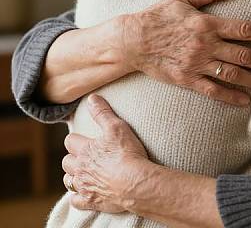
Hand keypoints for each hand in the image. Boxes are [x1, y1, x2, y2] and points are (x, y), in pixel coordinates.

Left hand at [62, 94, 150, 212]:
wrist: (135, 182)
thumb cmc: (127, 153)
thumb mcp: (116, 127)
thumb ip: (102, 113)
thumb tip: (91, 98)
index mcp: (85, 150)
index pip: (70, 141)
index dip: (77, 139)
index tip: (84, 138)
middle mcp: (80, 169)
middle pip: (67, 162)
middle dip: (73, 158)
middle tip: (85, 156)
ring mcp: (84, 186)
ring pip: (69, 181)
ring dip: (74, 176)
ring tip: (84, 173)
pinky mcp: (90, 201)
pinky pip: (75, 201)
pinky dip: (78, 197)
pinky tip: (85, 193)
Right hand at [120, 0, 250, 105]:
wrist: (132, 40)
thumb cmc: (159, 15)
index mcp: (208, 23)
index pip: (246, 29)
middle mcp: (206, 45)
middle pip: (245, 56)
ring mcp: (196, 64)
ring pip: (233, 75)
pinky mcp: (186, 80)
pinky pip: (212, 91)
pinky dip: (230, 97)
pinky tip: (245, 101)